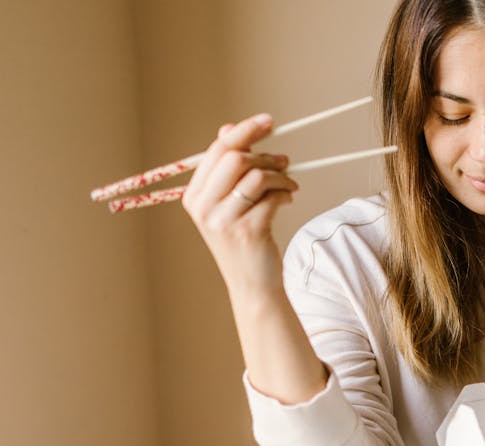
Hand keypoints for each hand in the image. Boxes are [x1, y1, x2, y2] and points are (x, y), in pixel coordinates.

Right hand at [182, 113, 299, 295]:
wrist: (252, 283)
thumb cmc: (243, 238)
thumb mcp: (228, 203)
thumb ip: (227, 168)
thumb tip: (228, 129)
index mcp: (194, 196)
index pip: (218, 150)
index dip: (245, 131)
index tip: (268, 121)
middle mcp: (204, 208)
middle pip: (236, 159)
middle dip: (265, 155)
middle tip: (285, 161)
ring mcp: (224, 221)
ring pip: (257, 177)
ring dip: (281, 175)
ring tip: (290, 183)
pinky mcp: (248, 232)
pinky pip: (272, 197)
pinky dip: (286, 192)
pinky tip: (288, 198)